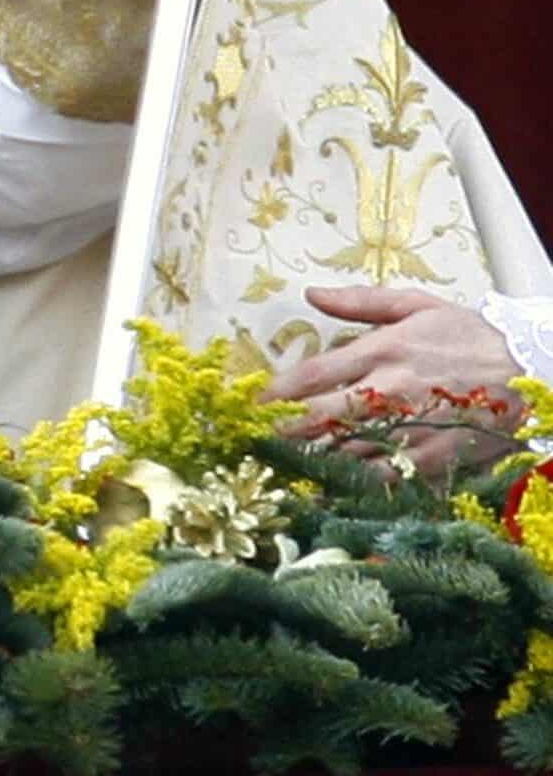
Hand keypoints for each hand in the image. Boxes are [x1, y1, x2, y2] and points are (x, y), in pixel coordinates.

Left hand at [268, 285, 520, 474]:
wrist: (533, 368)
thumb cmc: (470, 334)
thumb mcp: (417, 305)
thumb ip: (359, 301)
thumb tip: (310, 294)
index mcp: (380, 350)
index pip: (311, 375)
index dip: (275, 393)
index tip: (251, 405)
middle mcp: (389, 390)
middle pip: (320, 417)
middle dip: (284, 430)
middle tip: (259, 439)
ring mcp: (412, 427)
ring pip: (347, 449)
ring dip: (313, 456)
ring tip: (285, 462)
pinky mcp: (436, 456)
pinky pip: (386, 474)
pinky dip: (357, 479)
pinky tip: (336, 482)